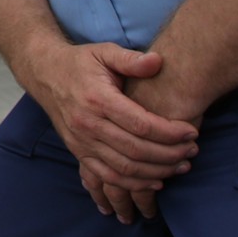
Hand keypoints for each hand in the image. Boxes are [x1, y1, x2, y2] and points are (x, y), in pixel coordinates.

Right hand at [27, 43, 198, 223]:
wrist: (44, 73)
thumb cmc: (80, 62)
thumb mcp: (104, 52)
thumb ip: (131, 59)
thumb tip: (158, 61)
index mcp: (98, 99)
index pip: (140, 124)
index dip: (170, 132)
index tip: (192, 132)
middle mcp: (88, 124)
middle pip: (136, 150)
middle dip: (169, 154)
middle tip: (192, 151)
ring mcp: (81, 142)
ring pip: (124, 168)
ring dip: (157, 172)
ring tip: (181, 166)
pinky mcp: (78, 152)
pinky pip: (108, 176)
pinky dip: (133, 184)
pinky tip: (156, 181)